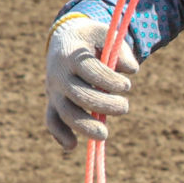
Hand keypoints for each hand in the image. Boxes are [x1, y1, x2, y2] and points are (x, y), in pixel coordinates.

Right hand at [45, 13, 138, 151]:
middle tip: (124, 107)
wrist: (64, 39)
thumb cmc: (91, 40)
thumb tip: (131, 70)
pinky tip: (72, 146)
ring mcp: (54, 90)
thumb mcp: (105, 35)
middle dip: (103, 105)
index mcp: (72, 56)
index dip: (109, 80)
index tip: (127, 85)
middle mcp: (59, 75)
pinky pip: (52, 120)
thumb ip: (120, 51)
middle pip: (78, 95)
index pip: (90, 71)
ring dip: (84, 126)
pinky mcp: (52, 102)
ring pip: (65, 112)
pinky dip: (59, 134)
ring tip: (104, 135)